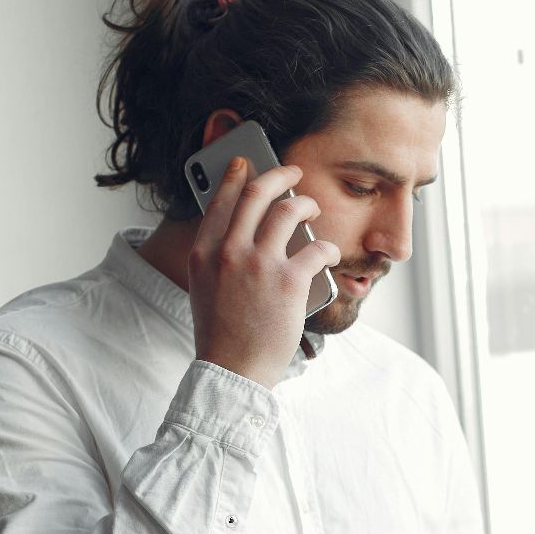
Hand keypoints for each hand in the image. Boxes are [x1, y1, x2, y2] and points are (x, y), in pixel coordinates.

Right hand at [188, 157, 339, 387]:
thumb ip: (218, 258)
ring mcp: (259, 264)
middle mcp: (228, 251)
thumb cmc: (223, 335)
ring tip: (312, 209)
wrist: (233, 370)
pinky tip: (330, 254)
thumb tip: (243, 233)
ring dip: (306, 205)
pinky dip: (328, 248)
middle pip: (257, 193)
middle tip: (293, 173)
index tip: (247, 163)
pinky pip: (317, 247)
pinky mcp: (289, 281)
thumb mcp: (206, 289)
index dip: (236, 176)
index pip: (220, 200)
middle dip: (279, 174)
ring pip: (289, 211)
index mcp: (204, 253)